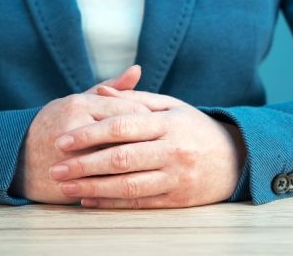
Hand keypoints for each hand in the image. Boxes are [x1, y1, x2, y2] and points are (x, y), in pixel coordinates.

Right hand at [10, 65, 148, 203]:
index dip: (150, 120)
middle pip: (128, 136)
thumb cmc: (51, 125)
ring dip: (139, 165)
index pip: (129, 110)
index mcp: (79, 104)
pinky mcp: (72, 181)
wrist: (15, 159)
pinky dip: (125, 183)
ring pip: (119, 161)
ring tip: (150, 165)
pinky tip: (136, 183)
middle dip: (148, 144)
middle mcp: (76, 128)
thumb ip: (110, 87)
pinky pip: (107, 182)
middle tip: (159, 148)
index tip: (160, 127)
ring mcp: (72, 157)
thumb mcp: (78, 101)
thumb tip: (138, 69)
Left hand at [48, 86, 245, 207]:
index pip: (121, 127)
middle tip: (55, 167)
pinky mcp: (178, 200)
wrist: (237, 158)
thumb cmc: (194, 127)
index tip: (63, 140)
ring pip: (128, 185)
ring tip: (65, 188)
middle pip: (120, 158)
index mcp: (168, 123)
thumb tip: (98, 90)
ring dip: (93, 188)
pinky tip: (88, 201)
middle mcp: (172, 150)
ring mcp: (176, 177)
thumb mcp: (171, 106)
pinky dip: (111, 203)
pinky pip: (139, 203)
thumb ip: (134, 98)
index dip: (89, 134)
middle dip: (84, 164)